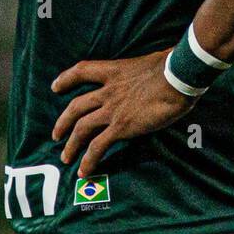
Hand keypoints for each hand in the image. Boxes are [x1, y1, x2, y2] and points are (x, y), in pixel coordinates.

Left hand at [51, 50, 195, 177]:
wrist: (177, 77)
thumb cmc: (172, 66)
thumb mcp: (151, 62)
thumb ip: (146, 69)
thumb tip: (158, 70)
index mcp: (113, 71)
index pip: (81, 71)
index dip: (66, 79)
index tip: (55, 86)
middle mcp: (108, 91)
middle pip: (76, 107)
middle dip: (63, 122)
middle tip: (56, 135)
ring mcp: (112, 109)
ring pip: (81, 128)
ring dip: (71, 145)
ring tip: (65, 158)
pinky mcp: (121, 127)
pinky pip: (98, 146)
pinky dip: (89, 160)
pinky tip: (84, 171)